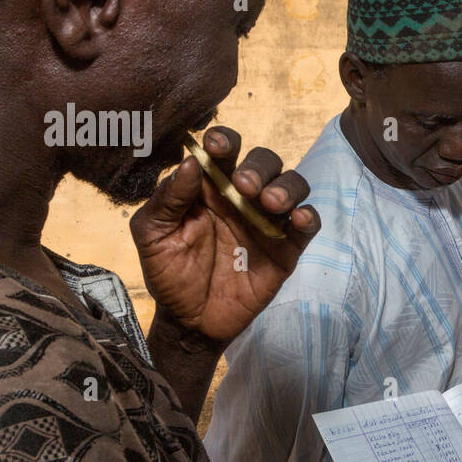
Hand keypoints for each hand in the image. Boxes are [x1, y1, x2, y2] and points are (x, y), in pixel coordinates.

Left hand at [131, 127, 319, 343]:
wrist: (190, 322)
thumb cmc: (169, 274)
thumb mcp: (152, 235)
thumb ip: (167, 199)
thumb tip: (190, 163)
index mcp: (210, 188)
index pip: (224, 152)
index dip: (224, 140)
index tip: (217, 146)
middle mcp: (242, 198)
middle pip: (264, 163)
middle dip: (258, 167)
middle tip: (244, 187)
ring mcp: (267, 222)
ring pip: (292, 186)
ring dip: (285, 187)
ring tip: (269, 204)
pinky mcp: (287, 249)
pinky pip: (308, 225)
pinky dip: (309, 216)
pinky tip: (299, 220)